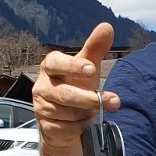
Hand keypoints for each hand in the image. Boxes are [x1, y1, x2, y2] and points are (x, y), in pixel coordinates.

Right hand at [31, 23, 120, 149]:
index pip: (56, 63)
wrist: (63, 121)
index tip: (91, 69)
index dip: (72, 66)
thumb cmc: (75, 87)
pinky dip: (81, 127)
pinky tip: (83, 123)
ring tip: (91, 111)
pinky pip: (67, 129)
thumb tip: (107, 26)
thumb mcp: (87, 68)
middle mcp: (42, 86)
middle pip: (65, 93)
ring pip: (69, 113)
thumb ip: (95, 48)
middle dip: (90, 99)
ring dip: (86, 114)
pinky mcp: (45, 126)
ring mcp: (41, 107)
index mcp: (50, 67)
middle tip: (114, 100)